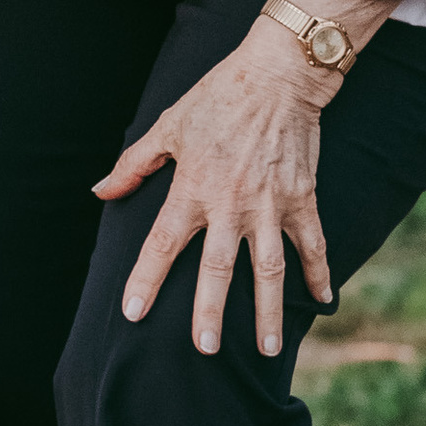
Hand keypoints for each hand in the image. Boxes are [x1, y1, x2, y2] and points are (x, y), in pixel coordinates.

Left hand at [96, 35, 334, 357]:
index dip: (145, 278)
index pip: (162, 243)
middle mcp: (230, 204)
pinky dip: (320, 273)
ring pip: (269, 269)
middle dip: (210, 312)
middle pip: (217, 269)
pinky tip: (323, 301)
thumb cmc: (217, 98)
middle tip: (205, 350)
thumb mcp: (167, 126)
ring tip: (270, 350)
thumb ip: (133, 165)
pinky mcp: (302, 198)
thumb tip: (101, 191)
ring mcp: (270, 205)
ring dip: (269, 311)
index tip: (132, 313)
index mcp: (192, 188)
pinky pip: (312, 244)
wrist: (277, 75)